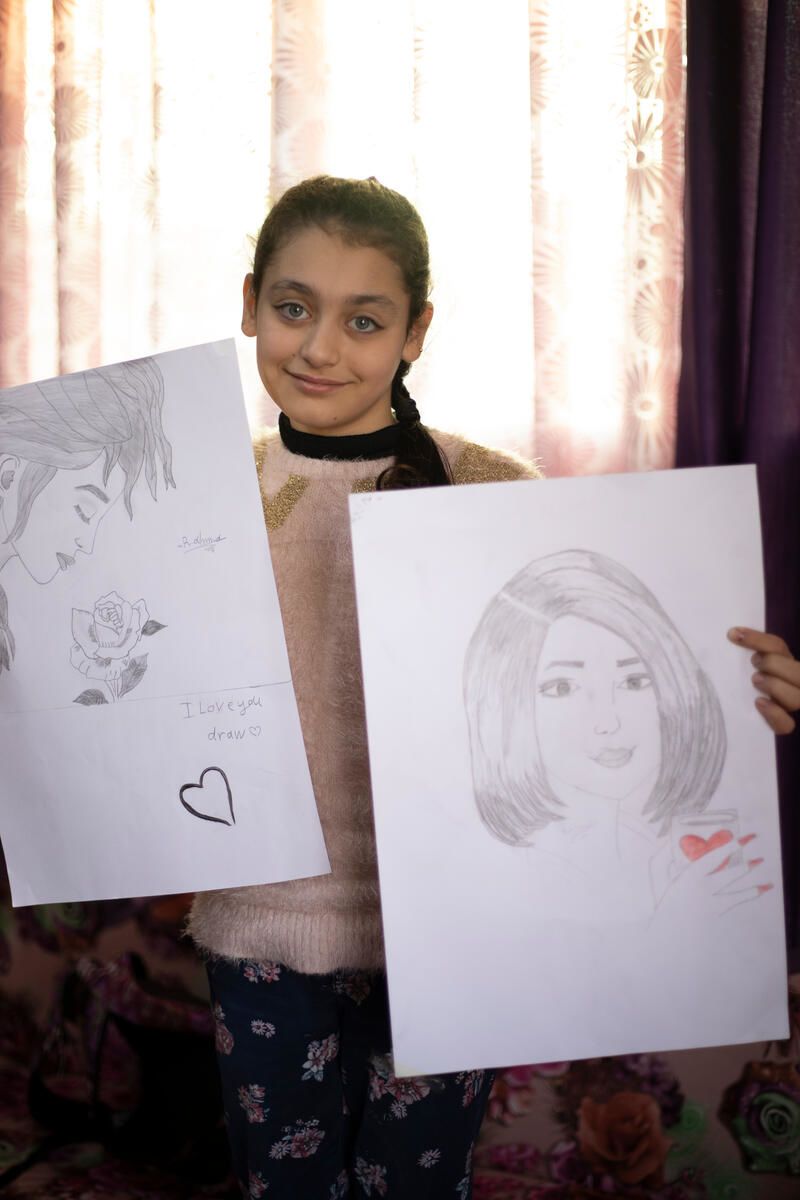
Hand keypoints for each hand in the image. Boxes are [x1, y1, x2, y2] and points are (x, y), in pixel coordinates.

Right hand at [652, 833, 772, 923]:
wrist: (665, 932)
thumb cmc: (661, 900)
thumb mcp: (656, 874)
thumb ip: (663, 857)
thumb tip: (669, 843)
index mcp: (689, 877)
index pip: (714, 858)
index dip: (730, 848)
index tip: (741, 839)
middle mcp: (703, 890)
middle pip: (730, 874)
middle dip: (746, 863)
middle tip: (758, 853)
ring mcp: (712, 904)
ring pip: (737, 891)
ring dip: (753, 881)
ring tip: (764, 870)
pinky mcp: (716, 914)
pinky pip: (737, 901)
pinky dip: (751, 894)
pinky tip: (763, 889)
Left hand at [728, 627, 799, 733]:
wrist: (735, 718)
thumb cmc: (737, 684)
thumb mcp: (744, 666)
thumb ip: (745, 654)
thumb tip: (729, 635)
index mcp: (783, 665)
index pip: (778, 646)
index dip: (758, 639)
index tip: (734, 634)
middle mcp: (793, 684)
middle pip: (799, 673)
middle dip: (775, 664)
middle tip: (754, 662)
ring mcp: (790, 704)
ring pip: (796, 698)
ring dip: (776, 685)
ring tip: (756, 680)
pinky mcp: (782, 725)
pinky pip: (786, 724)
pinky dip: (774, 713)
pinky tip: (759, 703)